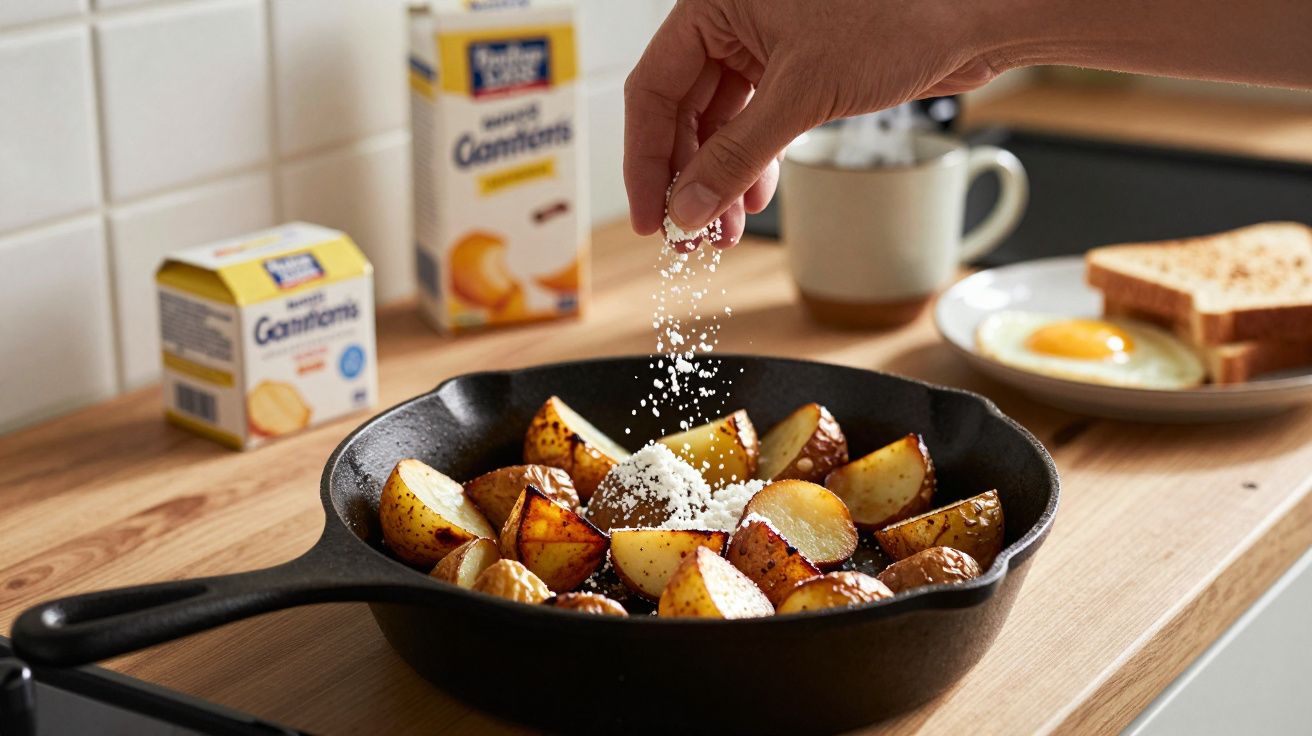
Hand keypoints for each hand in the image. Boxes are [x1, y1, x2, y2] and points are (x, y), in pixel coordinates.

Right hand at [623, 0, 1002, 249]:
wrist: (973, 16)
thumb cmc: (899, 16)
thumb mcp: (801, 94)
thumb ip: (736, 157)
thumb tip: (687, 209)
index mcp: (715, 2)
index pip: (653, 89)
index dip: (645, 159)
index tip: (651, 215)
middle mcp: (733, 20)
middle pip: (682, 112)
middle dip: (689, 178)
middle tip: (688, 235)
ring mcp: (763, 44)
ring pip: (719, 124)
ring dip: (721, 181)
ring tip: (724, 231)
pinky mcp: (795, 68)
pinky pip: (755, 124)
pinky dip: (753, 165)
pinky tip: (754, 201)